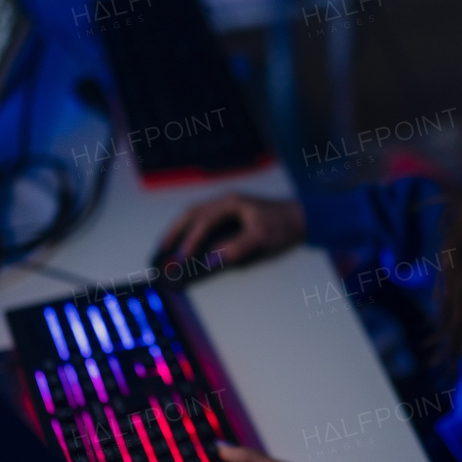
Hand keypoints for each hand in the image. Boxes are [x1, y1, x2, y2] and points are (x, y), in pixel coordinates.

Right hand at [158, 193, 305, 268]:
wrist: (302, 217)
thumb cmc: (283, 225)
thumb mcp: (261, 238)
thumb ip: (236, 248)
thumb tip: (211, 260)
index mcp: (231, 202)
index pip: (203, 221)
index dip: (190, 241)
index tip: (180, 259)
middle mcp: (225, 201)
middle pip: (191, 213)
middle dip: (174, 232)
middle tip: (160, 250)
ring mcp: (226, 207)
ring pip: (194, 215)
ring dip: (179, 230)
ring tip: (165, 247)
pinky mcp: (229, 216)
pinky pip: (203, 221)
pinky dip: (190, 232)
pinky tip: (184, 243)